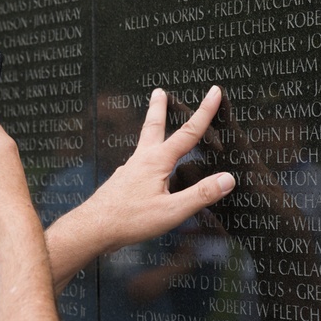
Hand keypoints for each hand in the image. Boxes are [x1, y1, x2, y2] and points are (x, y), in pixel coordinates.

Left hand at [72, 86, 234, 253]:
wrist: (92, 229)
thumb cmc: (129, 220)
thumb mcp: (172, 210)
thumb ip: (200, 195)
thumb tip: (227, 178)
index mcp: (156, 161)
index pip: (188, 132)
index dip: (204, 111)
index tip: (214, 92)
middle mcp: (141, 160)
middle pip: (153, 127)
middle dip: (159, 108)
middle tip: (159, 91)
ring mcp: (129, 171)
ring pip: (143, 144)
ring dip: (151, 130)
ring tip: (154, 124)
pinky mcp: (121, 183)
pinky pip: (137, 164)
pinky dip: (144, 157)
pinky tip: (143, 168)